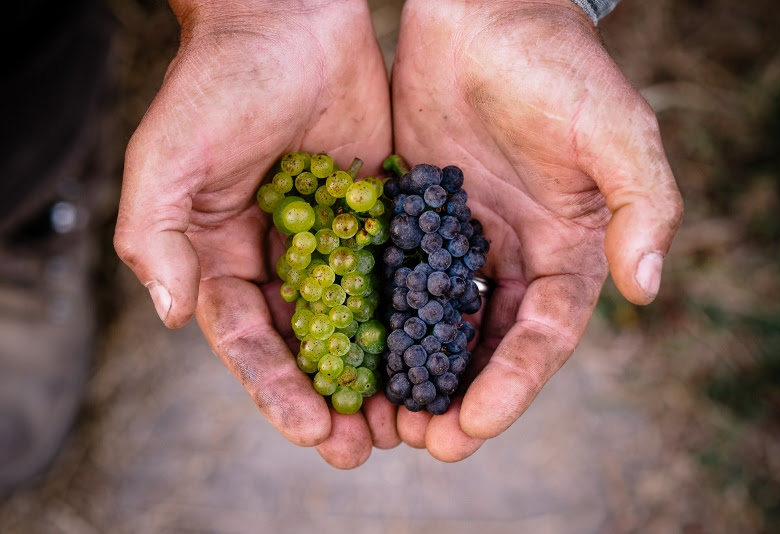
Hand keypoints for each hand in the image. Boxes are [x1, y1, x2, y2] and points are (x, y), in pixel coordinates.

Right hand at [114, 0, 398, 467]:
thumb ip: (154, 237)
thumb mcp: (168, 160)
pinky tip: (438, 351)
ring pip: (356, 319)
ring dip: (377, 372)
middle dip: (331, 398)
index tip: (314, 428)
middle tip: (364, 447)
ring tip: (405, 420)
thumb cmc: (219, 83)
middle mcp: (279, 257)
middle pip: (306, 343)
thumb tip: (167, 313)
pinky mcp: (377, 214)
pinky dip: (412, 315)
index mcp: (224, 257)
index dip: (278, 388)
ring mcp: (333, 239)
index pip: (249, 338)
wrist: (288, 18)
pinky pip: (396, 273)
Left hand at [390, 0, 682, 459]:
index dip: (510, 384)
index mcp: (565, 247)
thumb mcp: (616, 130)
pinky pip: (393, 276)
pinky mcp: (413, 215)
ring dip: (413, 371)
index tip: (470, 426)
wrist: (484, 11)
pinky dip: (378, 318)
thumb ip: (644, 206)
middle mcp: (512, 253)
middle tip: (421, 440)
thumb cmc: (557, 63)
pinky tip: (349, 350)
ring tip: (380, 416)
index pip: (541, 334)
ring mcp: (459, 238)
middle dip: (457, 395)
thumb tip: (646, 288)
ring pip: (436, 321)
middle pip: (485, 343)